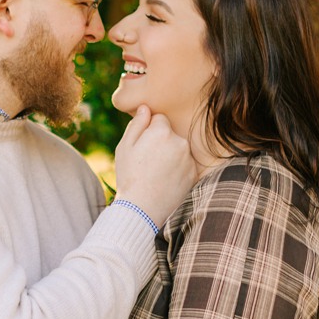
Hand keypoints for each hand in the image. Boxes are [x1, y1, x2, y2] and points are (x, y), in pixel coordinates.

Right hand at [112, 104, 196, 226]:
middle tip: (148, 163)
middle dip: (162, 142)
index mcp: (161, 131)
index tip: (142, 147)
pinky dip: (178, 169)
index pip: (159, 119)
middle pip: (171, 134)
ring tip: (157, 173)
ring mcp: (189, 158)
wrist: (141, 210)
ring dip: (171, 155)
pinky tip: (165, 181)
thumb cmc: (129, 177)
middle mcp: (180, 141)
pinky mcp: (194, 173)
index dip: (149, 132)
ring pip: (179, 148)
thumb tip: (145, 108)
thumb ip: (136, 124)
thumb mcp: (124, 148)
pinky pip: (186, 164)